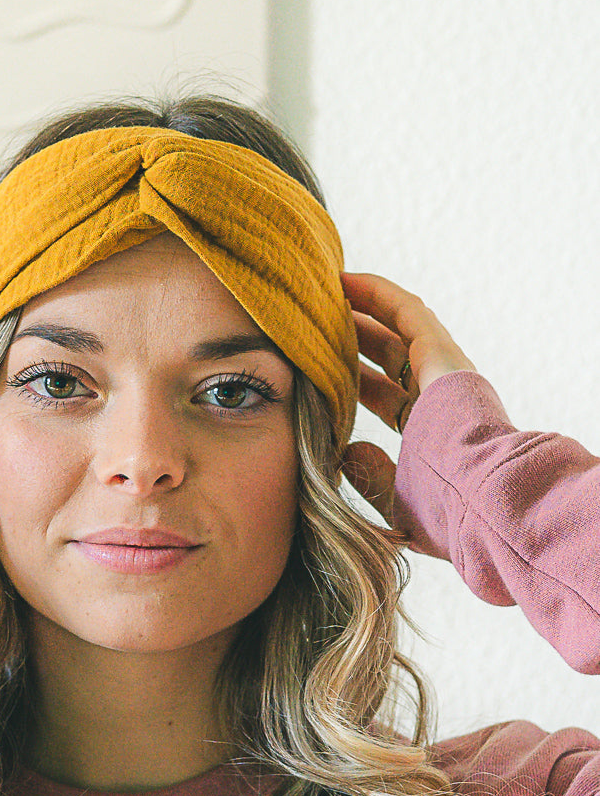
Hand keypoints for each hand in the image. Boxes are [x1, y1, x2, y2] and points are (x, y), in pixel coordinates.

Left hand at [338, 272, 475, 525]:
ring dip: (360, 313)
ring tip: (322, 298)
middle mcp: (440, 398)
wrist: (482, 499)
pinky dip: (375, 294)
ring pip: (395, 330)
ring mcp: (445, 373)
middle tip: (312, 332)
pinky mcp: (443, 353)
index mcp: (432, 434)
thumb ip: (372, 477)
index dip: (354, 384)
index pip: (386, 399)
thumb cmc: (446, 514)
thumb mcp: (397, 501)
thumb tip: (346, 453)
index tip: (319, 377)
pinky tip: (343, 282)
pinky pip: (406, 311)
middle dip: (351, 345)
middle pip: (388, 361)